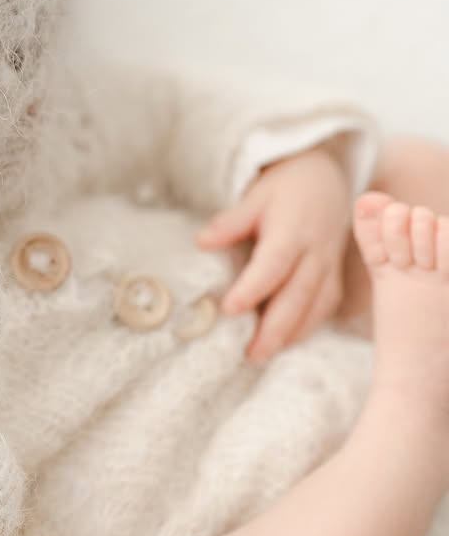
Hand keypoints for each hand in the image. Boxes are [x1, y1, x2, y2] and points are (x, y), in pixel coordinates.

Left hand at [195, 143, 352, 362]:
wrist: (326, 180)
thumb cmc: (285, 190)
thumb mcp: (256, 196)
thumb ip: (231, 222)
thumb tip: (201, 242)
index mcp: (293, 231)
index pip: (273, 264)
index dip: (252, 288)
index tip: (229, 309)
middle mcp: (315, 252)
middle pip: (297, 295)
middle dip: (274, 328)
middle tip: (250, 353)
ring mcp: (328, 266)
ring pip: (314, 306)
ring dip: (290, 334)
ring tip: (261, 354)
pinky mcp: (334, 276)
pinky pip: (324, 306)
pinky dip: (306, 327)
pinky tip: (284, 342)